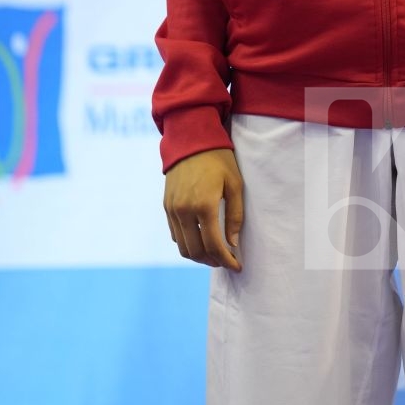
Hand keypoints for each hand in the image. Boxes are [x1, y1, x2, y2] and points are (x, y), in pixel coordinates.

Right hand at [164, 148, 243, 270]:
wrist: (190, 138)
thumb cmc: (218, 158)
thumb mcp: (235, 183)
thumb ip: (235, 215)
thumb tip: (233, 243)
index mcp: (204, 205)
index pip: (214, 245)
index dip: (227, 260)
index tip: (237, 266)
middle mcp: (184, 211)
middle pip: (196, 251)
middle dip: (213, 261)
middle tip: (227, 261)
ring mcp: (173, 209)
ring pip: (183, 247)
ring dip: (198, 256)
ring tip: (215, 255)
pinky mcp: (166, 206)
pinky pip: (175, 234)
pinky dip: (187, 243)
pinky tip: (200, 240)